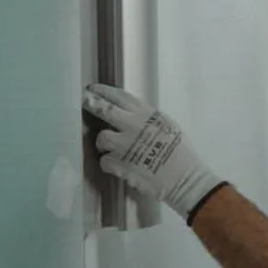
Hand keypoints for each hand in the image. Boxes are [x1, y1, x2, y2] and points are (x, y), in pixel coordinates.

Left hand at [82, 83, 224, 220]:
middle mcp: (134, 125)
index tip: (93, 89)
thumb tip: (131, 115)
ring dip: (103, 143)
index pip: (121, 97)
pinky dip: (109, 163)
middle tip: (83, 102)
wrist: (184, 178)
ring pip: (102, 137)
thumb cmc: (181, 153)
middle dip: (91, 104)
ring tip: (111, 149)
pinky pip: (104, 160)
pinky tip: (118, 166)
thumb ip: (148, 119)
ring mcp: (125, 145)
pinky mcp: (119, 164)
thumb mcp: (168, 127)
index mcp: (147, 114)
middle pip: (105, 110)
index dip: (104, 91)